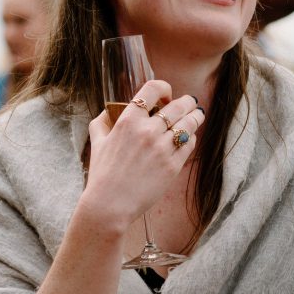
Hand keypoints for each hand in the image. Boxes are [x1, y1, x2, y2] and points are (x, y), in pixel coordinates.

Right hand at [81, 80, 203, 231]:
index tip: (166, 95)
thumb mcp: (96, 142)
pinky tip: (188, 138)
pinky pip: (189, 144)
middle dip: (187, 102)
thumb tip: (109, 111)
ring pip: (188, 123)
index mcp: (128, 120)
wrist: (109, 205)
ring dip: (195, 116)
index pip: (153, 89)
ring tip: (197, 115)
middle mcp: (147, 131)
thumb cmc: (102, 174)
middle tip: (190, 103)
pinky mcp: (172, 166)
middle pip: (178, 105)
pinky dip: (191, 138)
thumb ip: (102, 122)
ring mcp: (162, 148)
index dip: (164, 88)